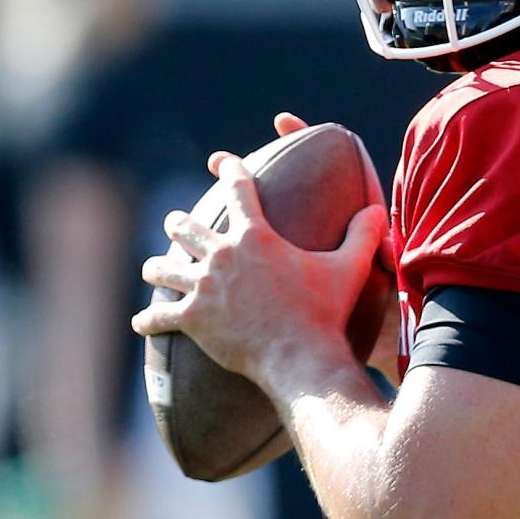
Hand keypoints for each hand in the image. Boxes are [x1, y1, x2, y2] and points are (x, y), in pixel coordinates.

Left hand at [132, 151, 386, 388]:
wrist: (299, 356)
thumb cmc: (325, 312)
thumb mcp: (350, 269)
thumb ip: (363, 235)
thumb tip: (379, 210)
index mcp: (256, 236)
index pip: (237, 190)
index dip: (229, 171)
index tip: (221, 162)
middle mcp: (222, 255)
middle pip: (187, 227)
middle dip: (180, 223)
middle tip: (176, 222)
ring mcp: (203, 287)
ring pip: (164, 267)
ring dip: (158, 266)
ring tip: (153, 267)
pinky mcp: (191, 320)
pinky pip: (159, 315)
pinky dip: (148, 318)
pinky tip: (140, 322)